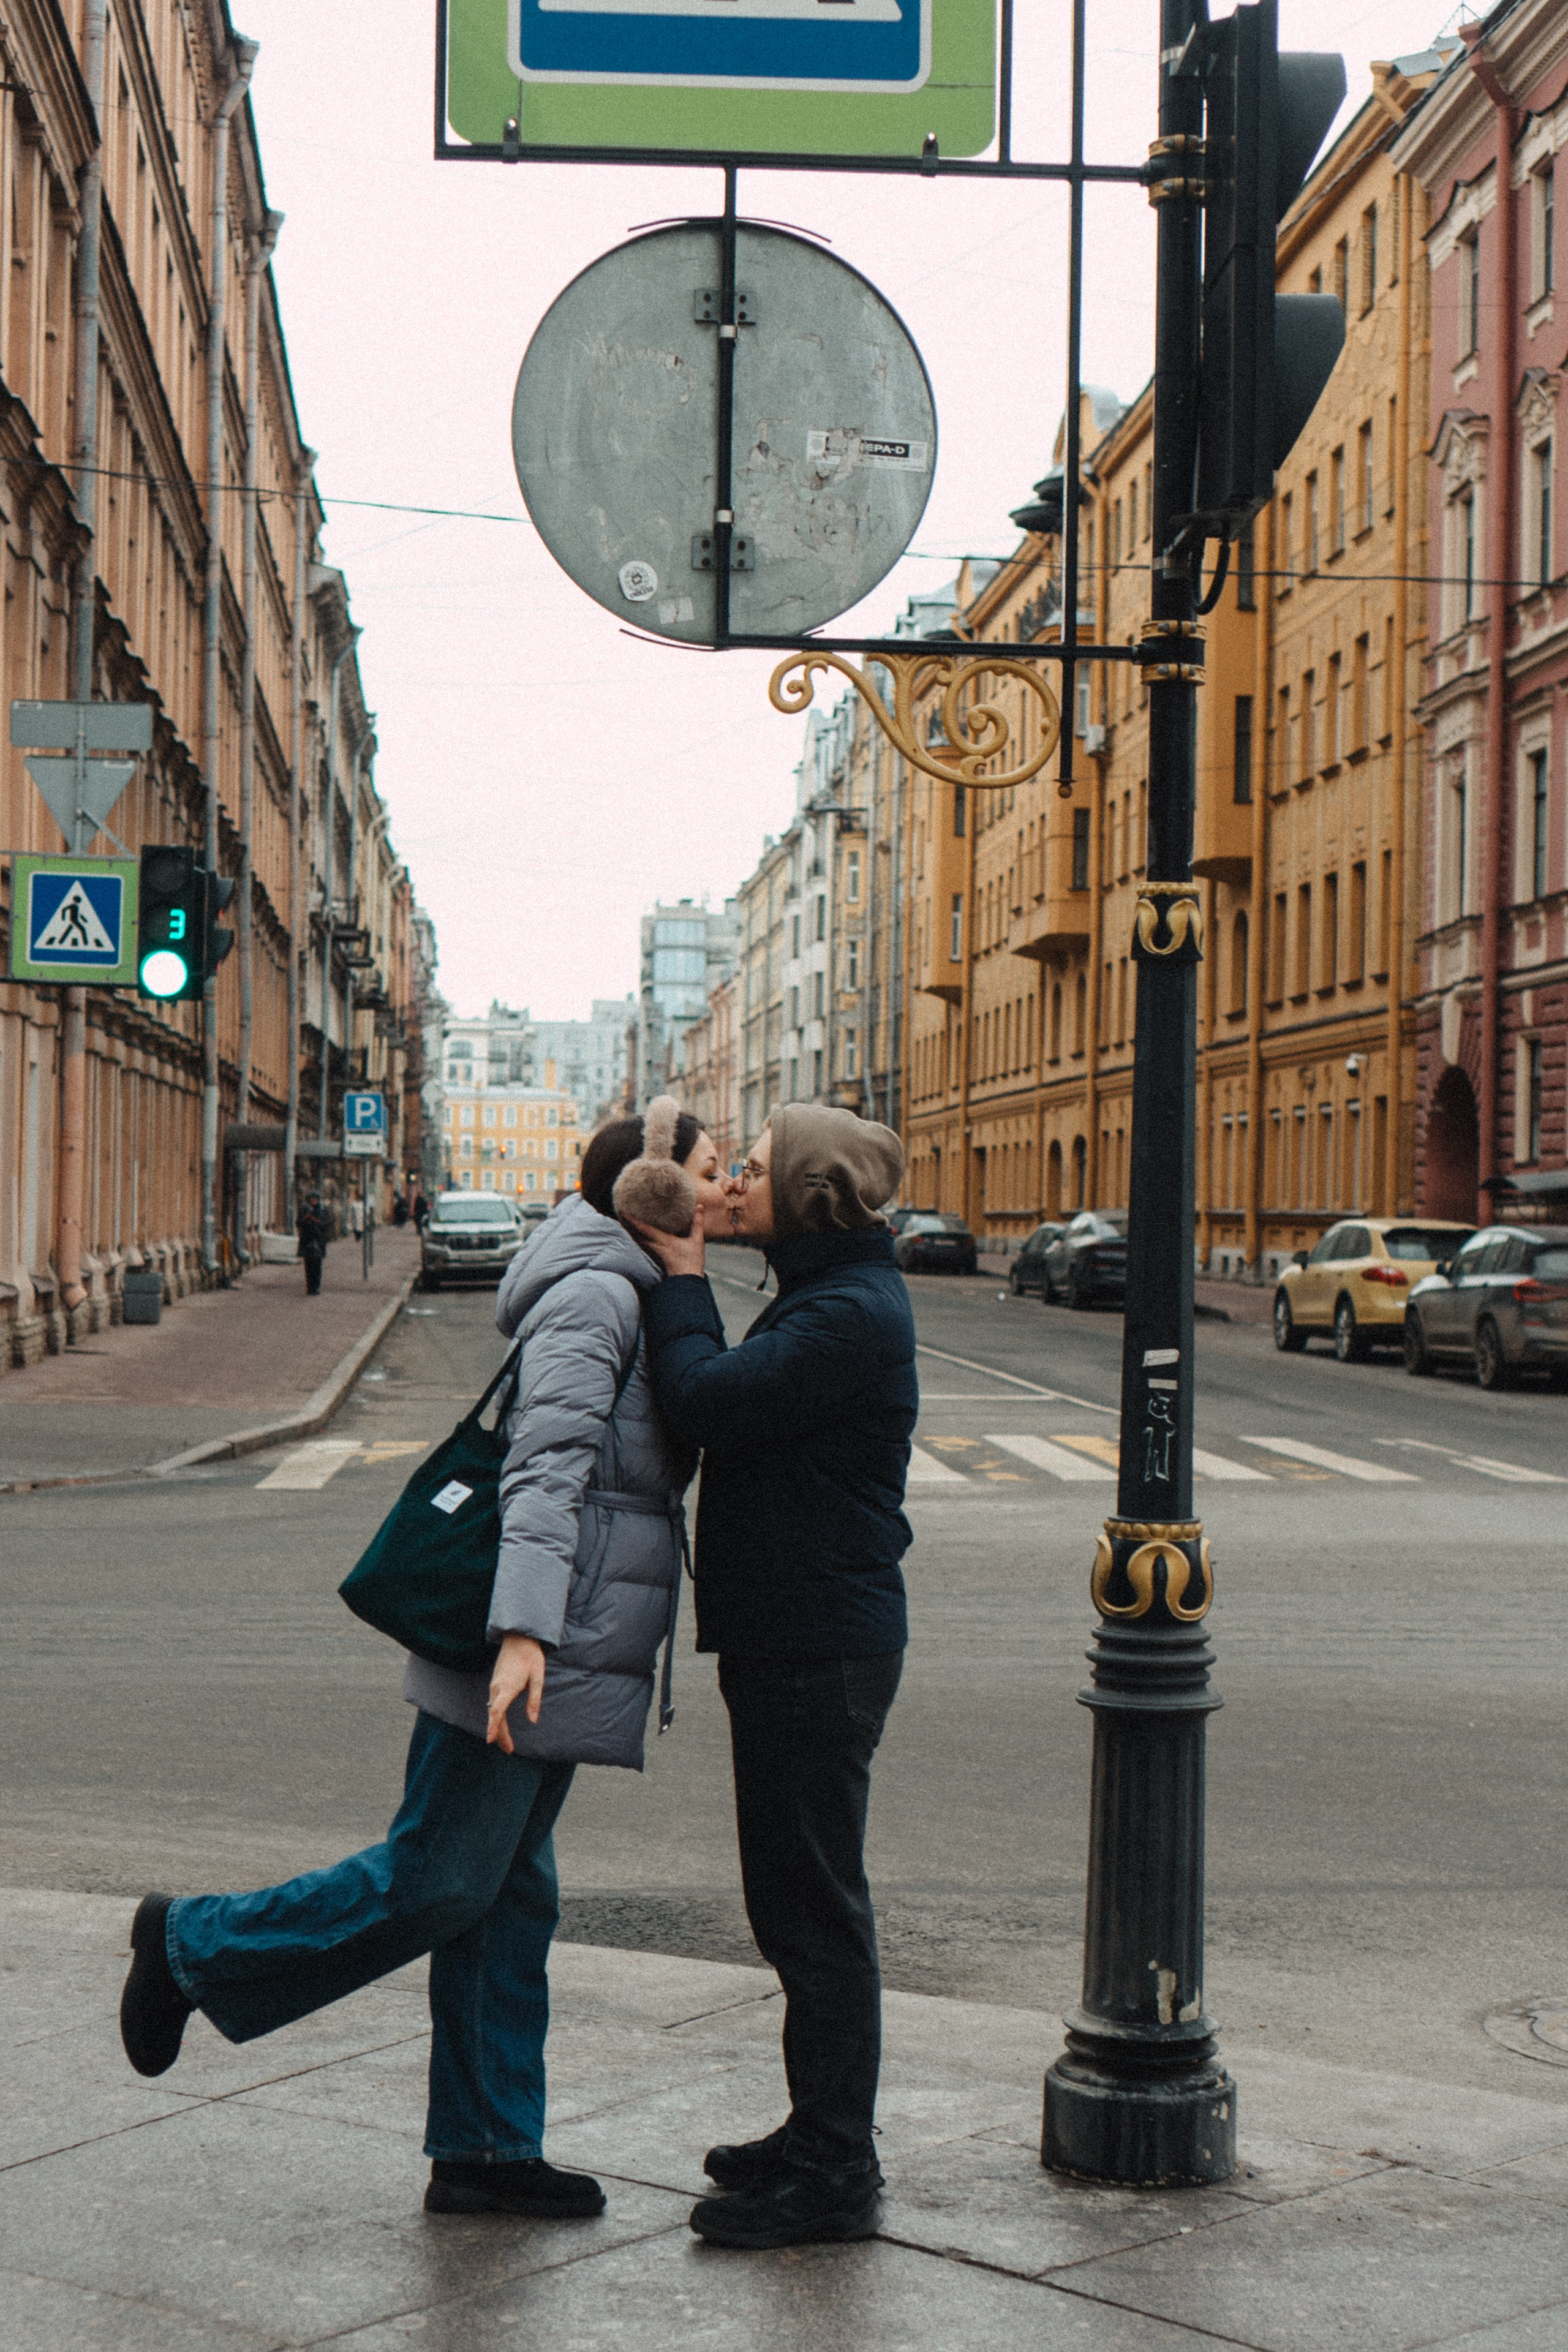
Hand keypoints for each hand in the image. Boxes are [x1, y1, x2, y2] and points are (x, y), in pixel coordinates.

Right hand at [487, 1634, 545, 1751]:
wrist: (519, 1638)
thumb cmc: (531, 1657)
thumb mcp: (538, 1677)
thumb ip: (535, 1699)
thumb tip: (533, 1720)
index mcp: (507, 1686)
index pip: (497, 1711)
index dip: (493, 1727)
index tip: (490, 1741)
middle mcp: (497, 1687)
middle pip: (495, 1715)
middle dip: (500, 1734)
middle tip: (508, 1750)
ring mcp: (495, 1685)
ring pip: (493, 1710)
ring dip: (498, 1727)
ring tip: (506, 1743)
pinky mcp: (496, 1683)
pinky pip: (494, 1704)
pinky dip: (497, 1717)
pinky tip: (501, 1724)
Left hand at [624, 1217, 705, 1278]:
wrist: (687, 1281)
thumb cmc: (692, 1261)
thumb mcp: (697, 1241)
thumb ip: (697, 1222)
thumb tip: (699, 1205)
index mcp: (664, 1240)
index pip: (645, 1228)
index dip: (634, 1220)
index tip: (623, 1212)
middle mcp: (657, 1246)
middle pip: (639, 1234)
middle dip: (630, 1225)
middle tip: (622, 1214)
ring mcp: (656, 1253)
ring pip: (641, 1240)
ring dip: (635, 1232)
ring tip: (629, 1223)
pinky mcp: (658, 1257)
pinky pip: (647, 1245)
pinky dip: (642, 1238)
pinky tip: (642, 1236)